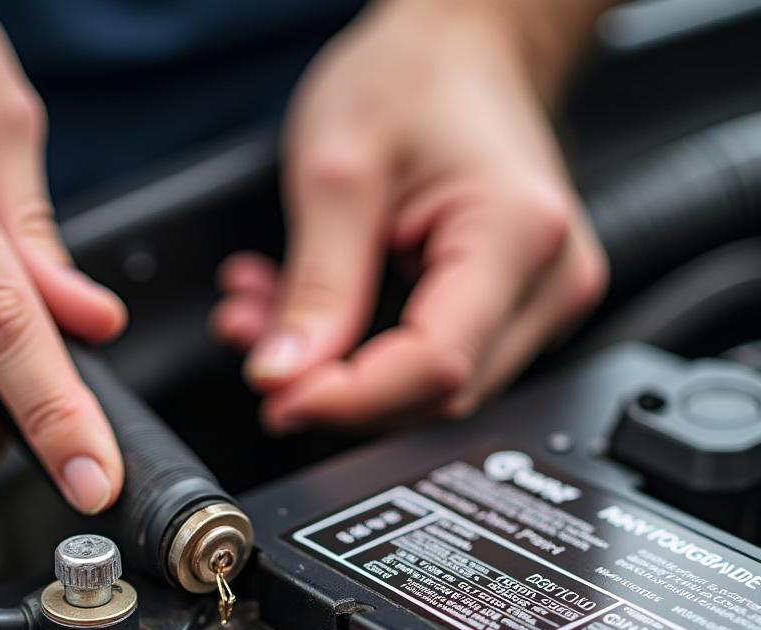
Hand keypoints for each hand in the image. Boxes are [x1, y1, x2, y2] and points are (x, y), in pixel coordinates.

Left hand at [213, 0, 608, 433]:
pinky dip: (362, 359)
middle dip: (337, 388)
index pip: (435, 365)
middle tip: (260, 349)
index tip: (278, 396)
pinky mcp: (513, 311)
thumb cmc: (414, 79)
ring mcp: (540, 301)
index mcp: (517, 233)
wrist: (460, 49)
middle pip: (437, 393)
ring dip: (342, 375)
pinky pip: (433, 365)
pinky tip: (313, 321)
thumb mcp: (337, 172)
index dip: (349, 399)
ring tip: (273, 320)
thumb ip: (313, 288)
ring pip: (430, 391)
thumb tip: (284, 377)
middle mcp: (549, 280)